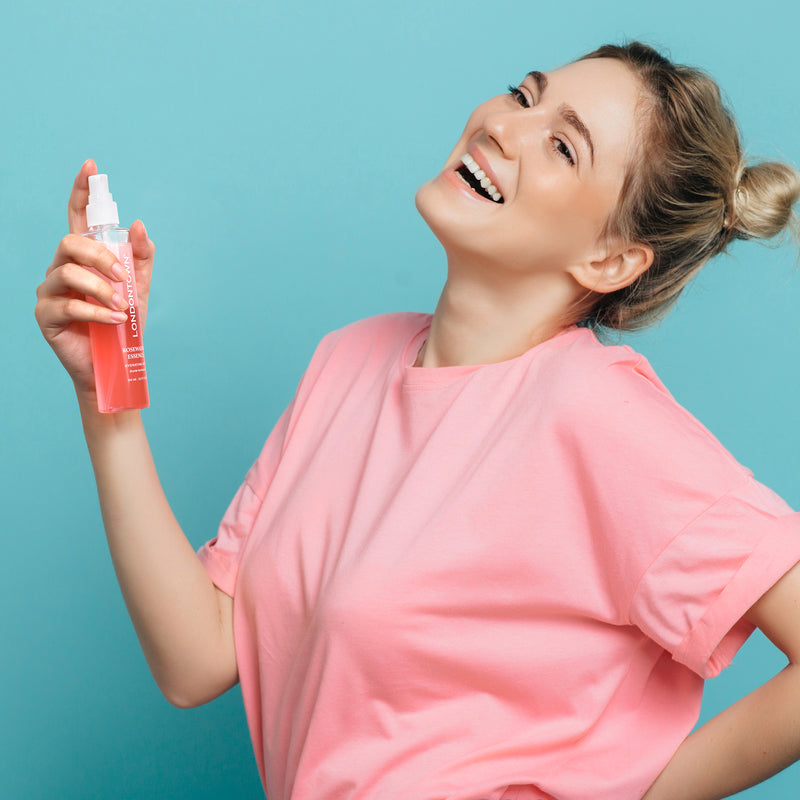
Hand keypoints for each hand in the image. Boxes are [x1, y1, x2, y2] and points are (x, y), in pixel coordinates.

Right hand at [34, 159, 155, 400]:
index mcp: (84, 258)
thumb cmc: (122, 324)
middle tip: (124, 279)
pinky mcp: (46, 315)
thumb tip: (138, 224)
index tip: (91, 167)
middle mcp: (62, 268)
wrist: (115, 365)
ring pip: (68, 271)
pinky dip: (95, 311)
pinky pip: (66, 303)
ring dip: (101, 287)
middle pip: (71, 242)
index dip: (82, 191)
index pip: (78, 217)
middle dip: (101, 257)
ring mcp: (50, 291)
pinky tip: (112, 320)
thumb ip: (140, 257)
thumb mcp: (139, 288)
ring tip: (120, 307)